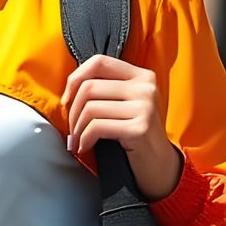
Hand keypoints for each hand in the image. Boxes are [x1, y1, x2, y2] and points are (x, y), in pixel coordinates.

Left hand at [62, 54, 183, 199]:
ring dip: (77, 128)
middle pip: (89, 87)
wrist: (158, 163)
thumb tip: (69, 87)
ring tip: (78, 140)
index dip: (75, 78)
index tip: (67, 99)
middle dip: (72, 111)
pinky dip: (84, 139)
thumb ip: (105, 89)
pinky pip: (97, 127)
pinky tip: (85, 147)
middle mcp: (145, 87)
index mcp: (141, 76)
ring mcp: (145, 106)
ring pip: (90, 108)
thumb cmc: (134, 132)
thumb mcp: (124, 104)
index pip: (99, 61)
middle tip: (72, 128)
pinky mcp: (140, 127)